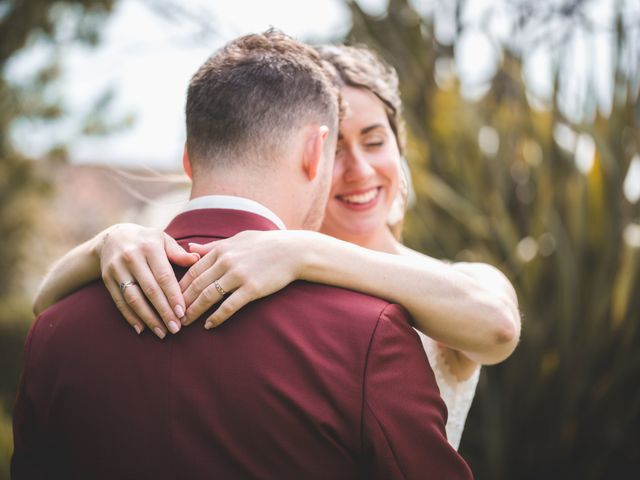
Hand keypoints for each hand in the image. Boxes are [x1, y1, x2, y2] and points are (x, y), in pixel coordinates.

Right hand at [97, 223, 199, 337]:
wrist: (112, 237)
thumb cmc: (146, 240)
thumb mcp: (163, 240)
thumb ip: (178, 253)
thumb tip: (196, 259)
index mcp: (150, 247)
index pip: (164, 276)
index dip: (173, 296)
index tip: (182, 313)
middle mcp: (131, 257)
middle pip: (150, 290)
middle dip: (163, 311)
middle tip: (175, 328)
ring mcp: (117, 269)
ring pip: (133, 298)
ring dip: (148, 318)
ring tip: (162, 333)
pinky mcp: (107, 279)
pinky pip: (119, 301)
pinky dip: (130, 317)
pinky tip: (141, 329)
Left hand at [180, 230, 302, 327]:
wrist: (292, 251)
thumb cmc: (265, 244)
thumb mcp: (236, 240)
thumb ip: (212, 247)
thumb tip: (189, 248)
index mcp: (220, 250)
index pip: (192, 271)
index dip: (179, 286)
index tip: (170, 299)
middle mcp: (226, 261)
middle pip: (196, 285)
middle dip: (181, 302)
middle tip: (171, 315)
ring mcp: (238, 275)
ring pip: (208, 296)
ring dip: (194, 311)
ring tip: (185, 322)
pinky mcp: (251, 288)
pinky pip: (229, 306)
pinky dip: (217, 317)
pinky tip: (209, 325)